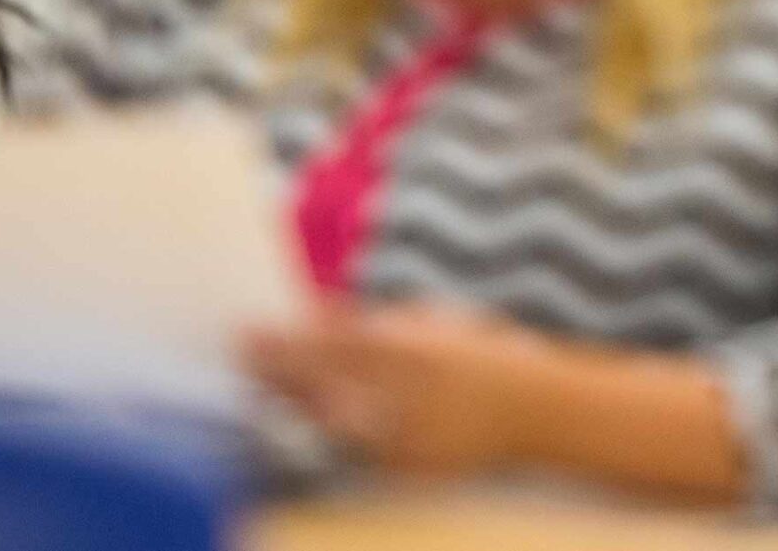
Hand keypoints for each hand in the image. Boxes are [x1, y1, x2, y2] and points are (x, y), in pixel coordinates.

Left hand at [245, 301, 568, 477]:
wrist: (536, 413)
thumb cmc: (484, 359)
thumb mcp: (435, 323)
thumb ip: (376, 320)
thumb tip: (315, 311)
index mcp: (407, 351)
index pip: (326, 346)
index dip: (279, 341)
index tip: (244, 329)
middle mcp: (399, 396)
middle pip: (316, 383)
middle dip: (274, 368)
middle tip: (241, 352)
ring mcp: (398, 436)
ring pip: (323, 417)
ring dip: (291, 397)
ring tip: (266, 380)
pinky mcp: (398, 466)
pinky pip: (347, 443)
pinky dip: (323, 423)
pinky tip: (305, 408)